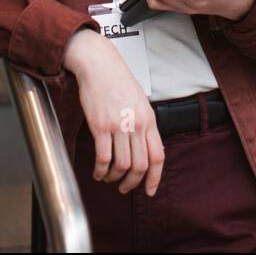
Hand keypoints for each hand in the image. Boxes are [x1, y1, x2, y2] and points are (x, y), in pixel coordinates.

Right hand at [64, 30, 164, 195]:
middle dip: (131, 183)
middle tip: (123, 187)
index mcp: (149, 119)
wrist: (99, 64)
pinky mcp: (101, 125)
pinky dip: (100, 170)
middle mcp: (137, 124)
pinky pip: (103, 158)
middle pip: (140, 166)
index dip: (155, 178)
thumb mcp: (139, 101)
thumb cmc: (117, 80)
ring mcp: (119, 125)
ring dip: (113, 178)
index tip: (149, 190)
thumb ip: (144, 124)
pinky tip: (97, 171)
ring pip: (121, 165)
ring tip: (107, 177)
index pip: (158, 156)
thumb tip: (144, 148)